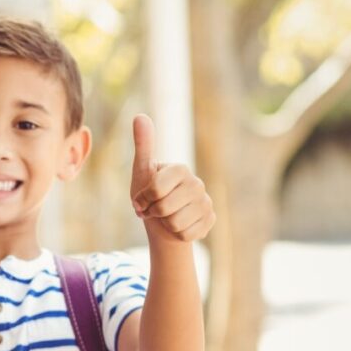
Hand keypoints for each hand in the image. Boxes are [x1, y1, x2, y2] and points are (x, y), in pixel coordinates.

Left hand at [130, 114, 213, 242]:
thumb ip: (143, 145)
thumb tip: (140, 116)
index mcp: (180, 169)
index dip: (143, 198)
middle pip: (165, 208)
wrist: (161, 221)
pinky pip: (186, 235)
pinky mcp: (210, 221)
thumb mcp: (142, 170)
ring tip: (165, 217)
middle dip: (153, 212)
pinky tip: (178, 226)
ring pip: (175, 224)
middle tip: (153, 209)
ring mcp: (206, 203)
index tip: (142, 199)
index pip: (155, 189)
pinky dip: (176, 234)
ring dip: (164, 224)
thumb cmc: (149, 194)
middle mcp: (197, 183)